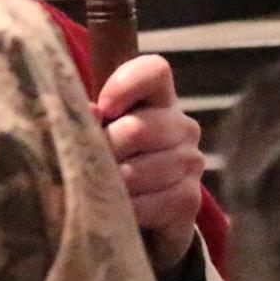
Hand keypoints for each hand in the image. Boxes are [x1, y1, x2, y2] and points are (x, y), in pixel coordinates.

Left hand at [94, 53, 204, 270]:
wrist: (138, 209)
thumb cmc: (109, 157)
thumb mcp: (97, 130)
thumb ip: (90, 116)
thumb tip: (89, 112)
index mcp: (159, 97)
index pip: (154, 71)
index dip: (124, 85)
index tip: (101, 108)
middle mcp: (183, 126)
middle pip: (137, 129)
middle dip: (104, 151)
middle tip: (89, 163)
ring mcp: (191, 162)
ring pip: (137, 171)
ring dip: (109, 184)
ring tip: (99, 187)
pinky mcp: (190, 199)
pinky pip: (147, 203)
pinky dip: (123, 209)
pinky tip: (115, 208)